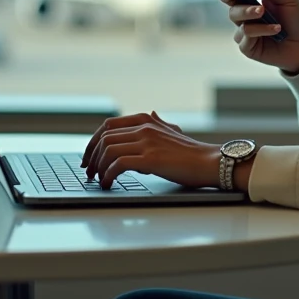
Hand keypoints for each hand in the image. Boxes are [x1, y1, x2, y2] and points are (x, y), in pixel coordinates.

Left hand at [80, 111, 220, 189]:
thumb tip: (153, 114)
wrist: (210, 162)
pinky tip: (108, 184)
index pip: (108, 126)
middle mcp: (144, 127)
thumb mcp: (173, 131)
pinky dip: (108, 175)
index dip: (93, 142)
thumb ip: (159, 123)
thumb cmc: (192, 152)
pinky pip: (118, 164)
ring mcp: (147, 142)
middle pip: (104, 138)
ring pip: (108, 150)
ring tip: (98, 180)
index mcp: (146, 120)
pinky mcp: (150, 159)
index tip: (89, 157)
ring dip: (98, 167)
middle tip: (89, 172)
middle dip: (91, 156)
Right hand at [213, 0, 298, 73]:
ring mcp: (246, 31)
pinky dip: (260, 30)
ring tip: (267, 14)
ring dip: (250, 14)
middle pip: (229, 3)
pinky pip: (245, 36)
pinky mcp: (248, 47)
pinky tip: (276, 30)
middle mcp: (246, 15)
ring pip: (236, 18)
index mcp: (253, 0)